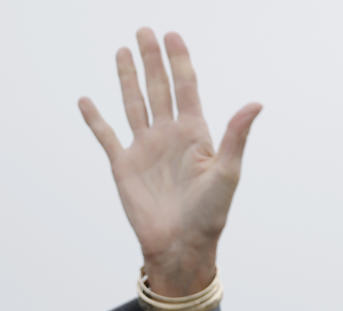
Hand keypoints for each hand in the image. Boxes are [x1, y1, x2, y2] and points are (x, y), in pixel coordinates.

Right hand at [78, 27, 260, 295]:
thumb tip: (256, 103)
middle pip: (159, 88)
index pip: (186, 88)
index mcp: (195, 135)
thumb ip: (236, 136)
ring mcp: (146, 149)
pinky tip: (87, 100)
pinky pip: (106, 135)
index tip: (173, 35)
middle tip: (144, 31)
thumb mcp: (227, 173)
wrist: (182, 247)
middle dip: (152, 60)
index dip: (179, 62)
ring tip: (122, 51)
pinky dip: (95, 118)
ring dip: (127, 78)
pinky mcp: (123, 166)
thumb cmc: (210, 214)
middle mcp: (169, 137)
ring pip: (134, 104)